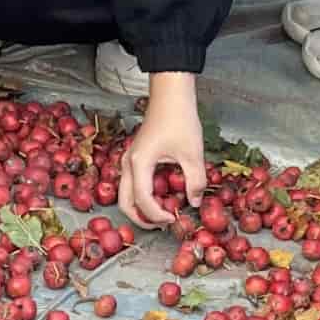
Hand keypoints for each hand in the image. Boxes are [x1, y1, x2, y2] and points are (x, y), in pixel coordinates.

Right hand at [119, 75, 206, 229]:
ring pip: (126, 193)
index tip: (174, 219)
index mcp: (139, 163)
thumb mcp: (192, 153)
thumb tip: (194, 202)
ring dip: (141, 207)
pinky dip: (143, 195)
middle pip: (125, 202)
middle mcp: (128, 163)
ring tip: (163, 212)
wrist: (171, 94)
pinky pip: (133, 183)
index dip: (157, 215)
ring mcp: (129, 159)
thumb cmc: (180, 119)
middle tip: (162, 225)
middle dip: (141, 219)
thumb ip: (195, 182)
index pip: (143, 200)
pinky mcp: (134, 156)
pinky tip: (163, 194)